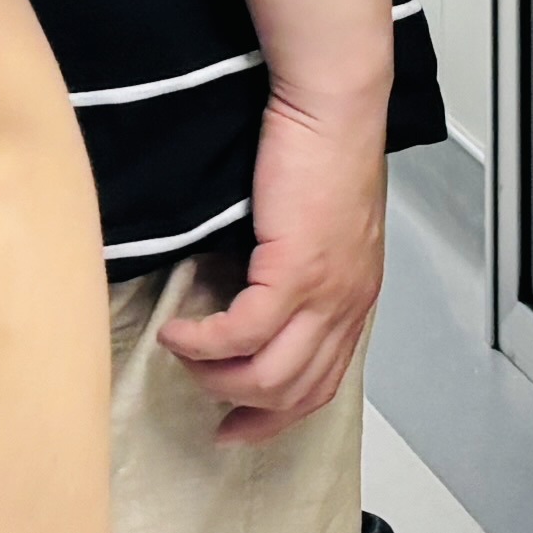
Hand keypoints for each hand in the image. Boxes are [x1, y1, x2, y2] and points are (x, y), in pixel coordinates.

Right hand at [153, 71, 387, 439]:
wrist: (332, 105)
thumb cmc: (321, 150)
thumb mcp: (324, 227)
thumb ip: (302, 272)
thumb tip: (252, 301)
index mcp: (355, 299)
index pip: (321, 385)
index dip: (276, 417)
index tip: (236, 427)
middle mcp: (346, 306)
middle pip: (294, 393)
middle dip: (241, 409)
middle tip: (200, 399)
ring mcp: (324, 293)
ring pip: (267, 376)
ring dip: (216, 376)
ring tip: (182, 354)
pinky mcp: (295, 272)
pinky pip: (240, 333)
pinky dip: (203, 342)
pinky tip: (177, 332)